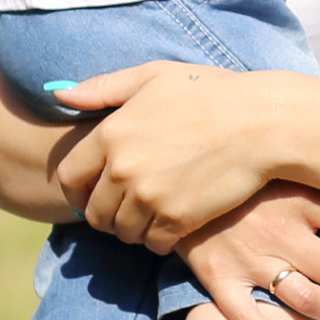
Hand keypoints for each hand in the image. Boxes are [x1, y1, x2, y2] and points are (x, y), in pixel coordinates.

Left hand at [46, 61, 296, 251]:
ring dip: (132, 228)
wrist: (261, 122)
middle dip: (105, 213)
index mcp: (110, 134)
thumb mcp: (152, 76)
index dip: (76, 190)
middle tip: (125, 207)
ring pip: (122, 232)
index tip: (91, 192)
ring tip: (150, 214)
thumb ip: (102, 88)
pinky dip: (158, 239)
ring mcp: (149, 197)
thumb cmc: (209, 92)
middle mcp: (122, 169)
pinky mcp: (178, 219)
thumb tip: (58, 93)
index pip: (69, 178)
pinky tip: (172, 223)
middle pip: (93, 212)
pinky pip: (152, 243)